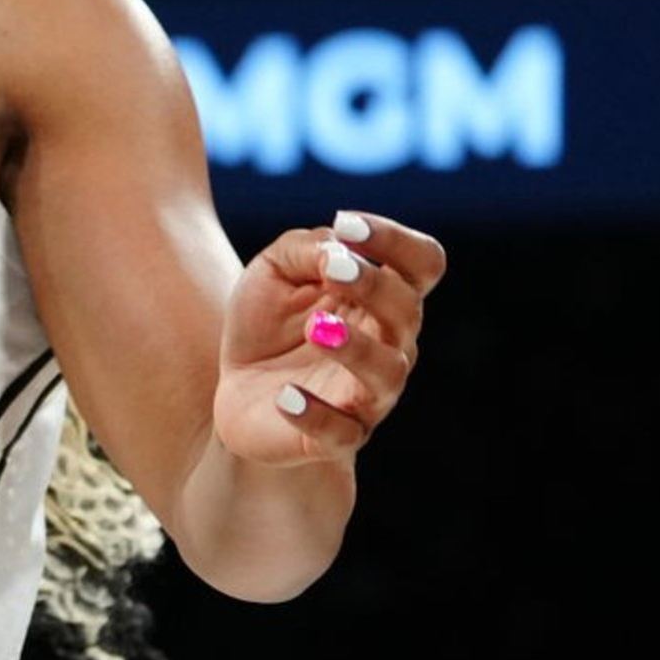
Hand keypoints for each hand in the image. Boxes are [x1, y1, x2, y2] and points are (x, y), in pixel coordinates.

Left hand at [214, 210, 444, 464]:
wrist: (237, 398)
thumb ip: (304, 249)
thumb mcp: (272, 273)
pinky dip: (314, 414)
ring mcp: (368, 394)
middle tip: (331, 269)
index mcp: (383, 299)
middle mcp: (390, 345)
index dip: (396, 241)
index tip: (345, 223)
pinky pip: (340, 431)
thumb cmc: (266, 327)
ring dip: (357, 348)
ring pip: (387, 372)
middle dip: (374, 286)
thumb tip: (338, 246)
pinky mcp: (337, 436)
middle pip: (407, 311)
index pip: (422, 264)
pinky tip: (285, 396)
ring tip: (317, 329)